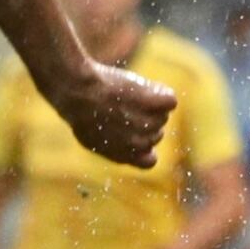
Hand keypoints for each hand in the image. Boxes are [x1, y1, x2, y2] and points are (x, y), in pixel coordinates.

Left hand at [52, 60, 175, 167]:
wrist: (80, 93)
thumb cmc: (79, 110)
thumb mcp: (91, 136)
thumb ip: (113, 143)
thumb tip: (123, 139)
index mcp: (124, 156)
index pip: (149, 160)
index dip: (145, 147)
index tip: (134, 132)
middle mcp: (141, 143)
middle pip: (156, 132)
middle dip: (142, 119)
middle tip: (121, 105)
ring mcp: (151, 124)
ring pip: (162, 114)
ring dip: (148, 104)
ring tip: (125, 95)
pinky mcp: (157, 104)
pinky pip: (169, 100)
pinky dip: (160, 92)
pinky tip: (145, 88)